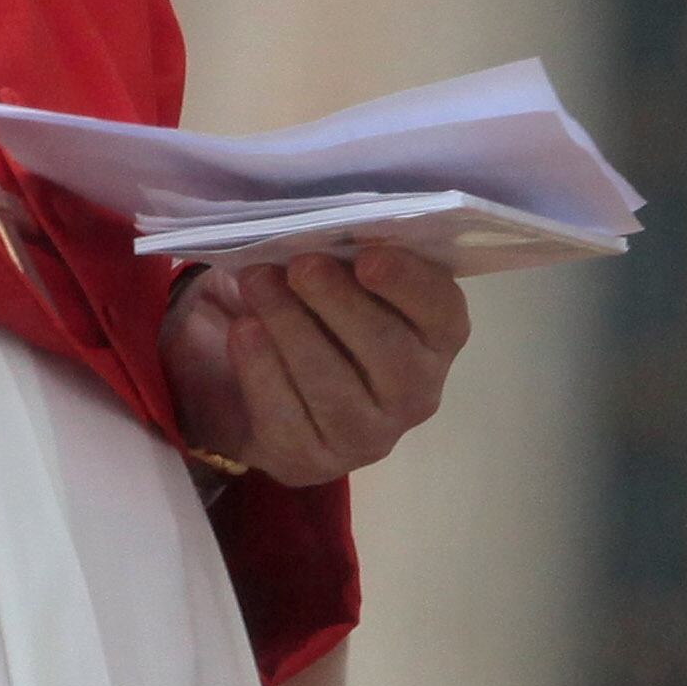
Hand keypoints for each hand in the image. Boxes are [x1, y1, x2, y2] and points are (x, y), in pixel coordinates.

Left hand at [160, 245, 472, 487]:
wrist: (249, 367)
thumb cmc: (309, 299)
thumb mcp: (331, 265)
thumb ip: (341, 249)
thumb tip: (320, 226)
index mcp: (434, 336)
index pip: (443, 313)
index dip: (409, 284)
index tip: (367, 256)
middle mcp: (415, 392)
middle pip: (390, 354)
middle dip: (341, 304)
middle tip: (299, 265)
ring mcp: (367, 435)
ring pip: (336, 389)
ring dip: (293, 329)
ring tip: (256, 283)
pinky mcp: (313, 459)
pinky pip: (287, 416)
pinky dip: (262, 369)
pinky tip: (243, 331)